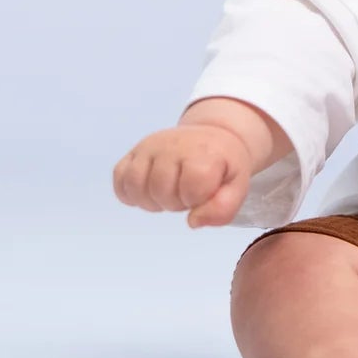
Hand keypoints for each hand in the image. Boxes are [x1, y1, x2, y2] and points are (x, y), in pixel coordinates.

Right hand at [112, 123, 251, 228]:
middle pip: (160, 190)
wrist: (213, 136)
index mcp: (203, 151)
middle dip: (175, 202)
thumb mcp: (237, 186)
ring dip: (151, 201)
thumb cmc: (223, 165)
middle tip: (186, 194)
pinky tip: (148, 192)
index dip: (197, 199)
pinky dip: (130, 193)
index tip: (204, 192)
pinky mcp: (134, 151)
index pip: (191, 188)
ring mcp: (150, 146)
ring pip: (136, 185)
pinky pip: (119, 177)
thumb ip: (223, 209)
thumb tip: (193, 221)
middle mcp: (173, 144)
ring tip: (168, 194)